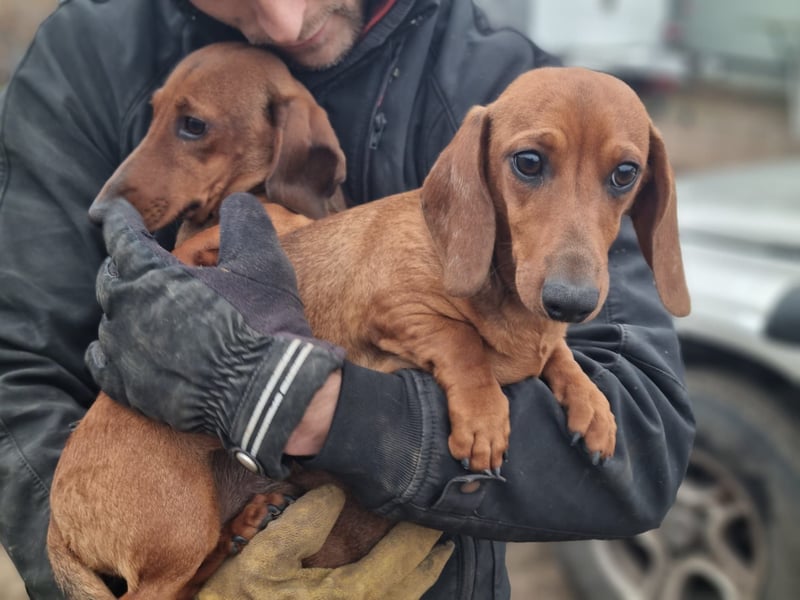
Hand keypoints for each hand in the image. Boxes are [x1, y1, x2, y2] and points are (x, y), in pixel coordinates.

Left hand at [85, 193, 343, 477]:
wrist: (265, 391)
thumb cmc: (262, 320)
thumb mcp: (263, 259)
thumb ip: (245, 219)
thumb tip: (237, 201)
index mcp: (151, 272)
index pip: (122, 234)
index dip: (120, 219)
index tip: (116, 211)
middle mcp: (128, 308)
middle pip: (110, 277)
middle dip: (123, 265)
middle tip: (138, 261)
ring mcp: (125, 351)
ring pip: (109, 319)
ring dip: (122, 308)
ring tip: (141, 306)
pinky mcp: (130, 388)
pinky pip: (102, 362)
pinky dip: (106, 350)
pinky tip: (116, 347)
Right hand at [198, 485, 452, 599]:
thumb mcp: (261, 558)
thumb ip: (301, 524)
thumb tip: (335, 493)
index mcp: (347, 595)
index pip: (399, 559)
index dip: (419, 536)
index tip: (433, 514)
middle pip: (408, 588)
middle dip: (429, 562)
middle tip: (445, 540)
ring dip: (418, 582)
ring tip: (430, 560)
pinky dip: (397, 596)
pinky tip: (395, 587)